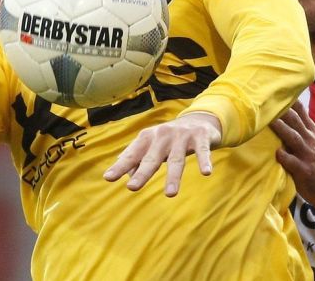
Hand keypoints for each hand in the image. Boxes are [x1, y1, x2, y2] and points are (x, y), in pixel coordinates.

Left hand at [103, 112, 221, 196]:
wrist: (198, 119)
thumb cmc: (169, 138)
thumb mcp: (152, 145)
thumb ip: (138, 158)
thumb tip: (125, 174)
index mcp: (148, 138)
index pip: (132, 154)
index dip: (121, 166)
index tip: (108, 178)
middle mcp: (163, 136)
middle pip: (152, 159)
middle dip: (142, 173)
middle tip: (131, 187)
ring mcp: (182, 136)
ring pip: (177, 160)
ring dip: (173, 177)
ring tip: (170, 194)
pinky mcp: (201, 137)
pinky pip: (202, 152)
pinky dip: (204, 161)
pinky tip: (206, 173)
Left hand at [270, 100, 314, 201]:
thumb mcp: (313, 140)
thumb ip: (301, 127)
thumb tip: (286, 109)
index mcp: (310, 131)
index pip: (300, 111)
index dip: (288, 99)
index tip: (273, 89)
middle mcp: (309, 139)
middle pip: (294, 120)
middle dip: (281, 110)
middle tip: (265, 100)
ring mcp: (307, 154)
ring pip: (293, 137)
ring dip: (281, 129)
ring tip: (269, 121)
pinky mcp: (304, 170)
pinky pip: (293, 162)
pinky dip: (285, 157)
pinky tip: (277, 153)